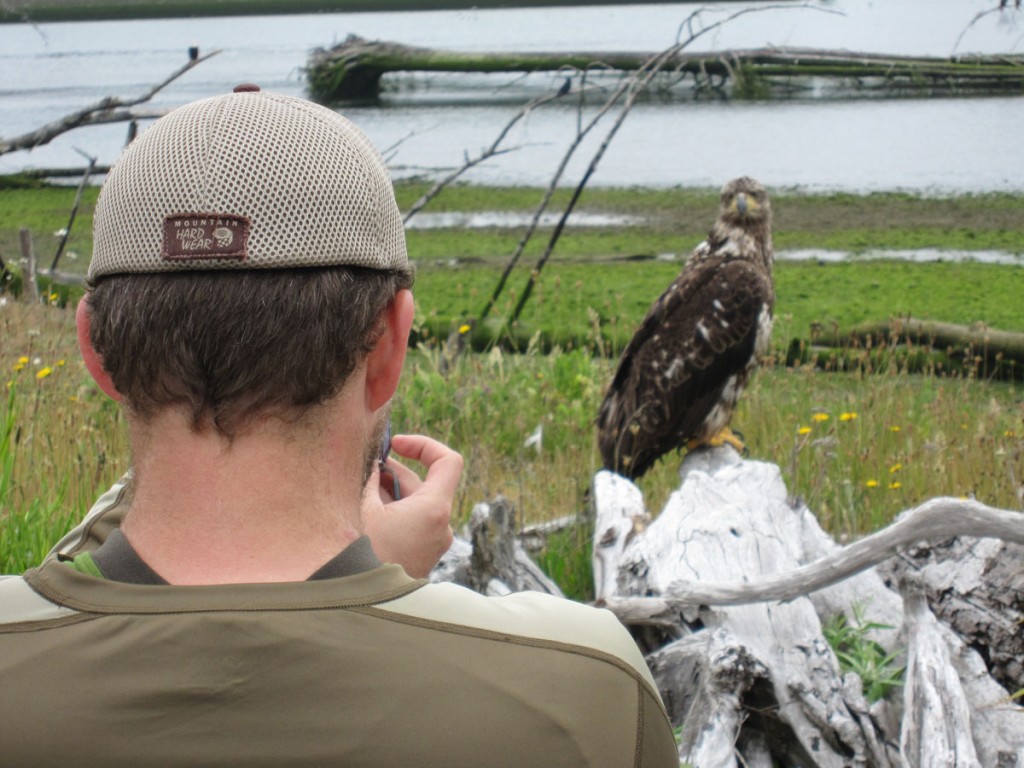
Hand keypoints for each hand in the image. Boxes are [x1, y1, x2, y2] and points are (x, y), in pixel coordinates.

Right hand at [362, 434, 461, 577]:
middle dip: (390, 472)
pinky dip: (389, 512)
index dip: (423, 444)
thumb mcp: (359, 508)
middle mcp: (440, 527)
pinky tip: (360, 516)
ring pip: (413, 504)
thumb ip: (367, 476)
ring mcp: (432, 545)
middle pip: (423, 483)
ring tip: (353, 493)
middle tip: (359, 470)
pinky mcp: (420, 558)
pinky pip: (409, 524)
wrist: (358, 610)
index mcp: (434, 510)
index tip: (394, 444)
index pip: (448, 461)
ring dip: (386, 493)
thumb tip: (369, 458)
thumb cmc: (359, 557)